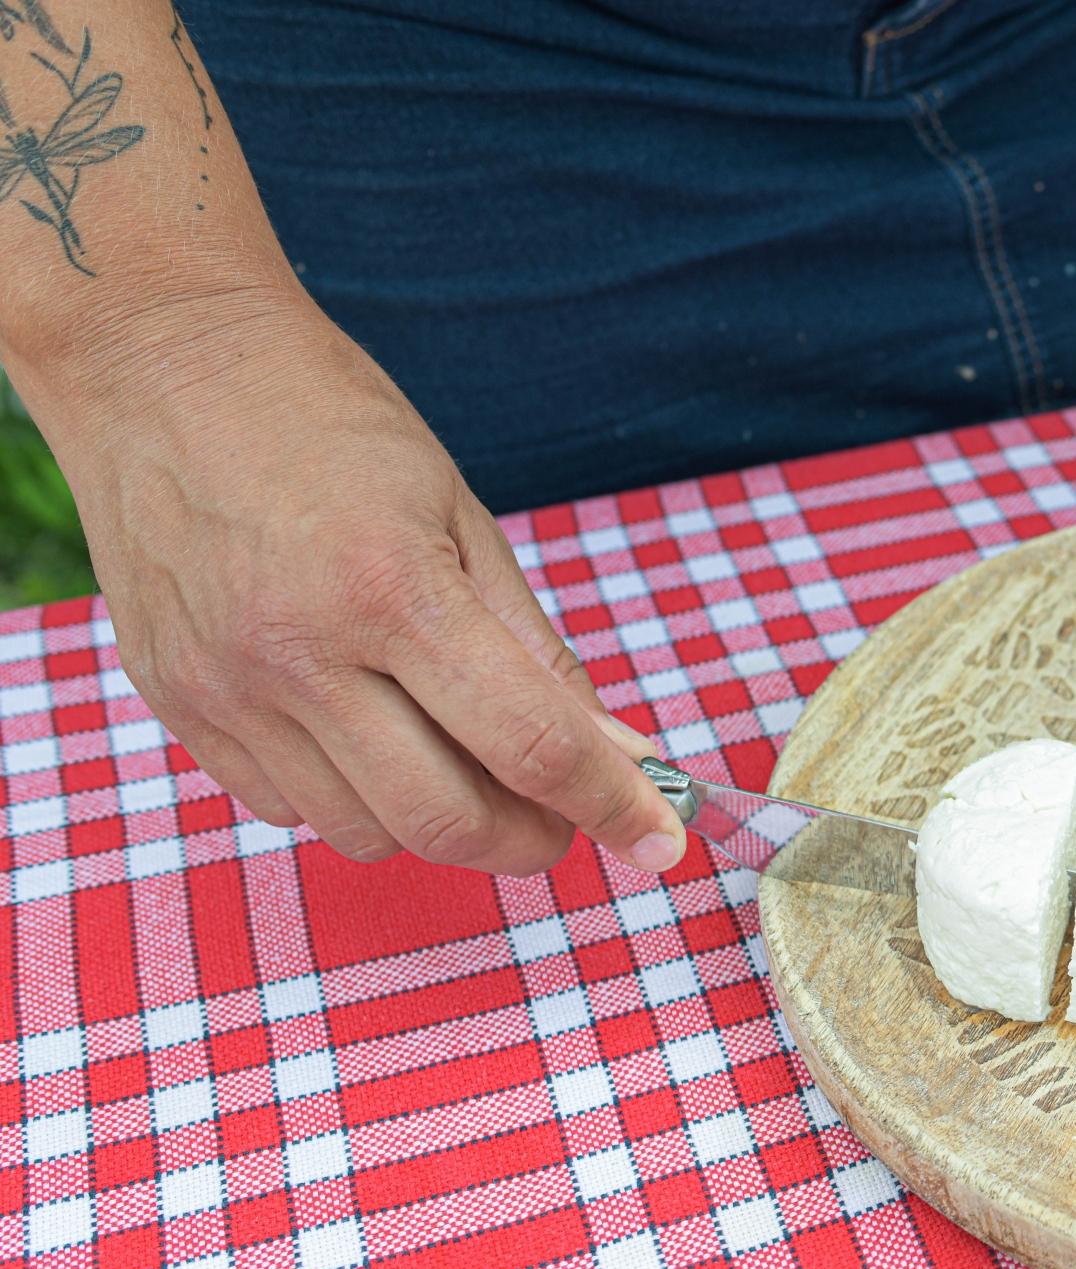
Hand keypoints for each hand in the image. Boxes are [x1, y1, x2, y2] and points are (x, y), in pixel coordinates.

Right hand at [34, 289, 685, 874]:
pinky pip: (287, 808)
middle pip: (445, 820)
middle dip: (527, 840)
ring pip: (365, 833)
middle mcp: (300, 653)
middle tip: (561, 817)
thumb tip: (614, 749)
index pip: (532, 745)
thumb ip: (538, 651)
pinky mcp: (176, 704)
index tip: (660, 842)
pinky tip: (371, 739)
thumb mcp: (462, 515)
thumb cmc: (328, 424)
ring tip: (462, 762)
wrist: (158, 361)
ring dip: (439, 823)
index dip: (611, 807)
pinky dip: (353, 801)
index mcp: (391, 590)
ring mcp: (227, 687)